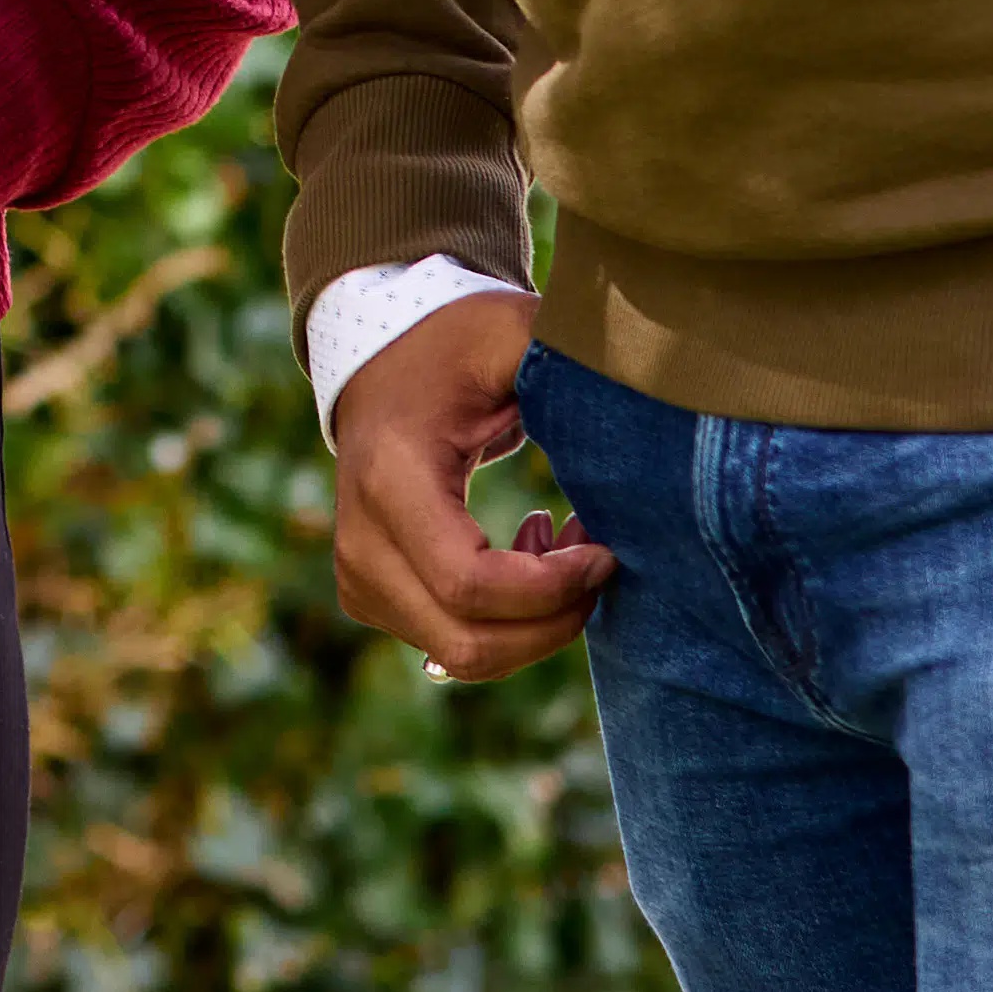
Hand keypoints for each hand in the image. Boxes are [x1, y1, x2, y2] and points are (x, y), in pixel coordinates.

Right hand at [324, 287, 612, 681]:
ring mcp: (358, 579)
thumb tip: (634, 388)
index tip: (604, 553)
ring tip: (563, 548)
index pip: (469, 585)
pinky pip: (452, 647)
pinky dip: (509, 625)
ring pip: (463, 657)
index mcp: (389, 481)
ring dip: (534, 625)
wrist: (379, 366)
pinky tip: (528, 558)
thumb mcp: (508, 334)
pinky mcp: (369, 598)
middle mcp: (361, 544)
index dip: (551, 590)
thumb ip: (563, 357)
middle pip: (469, 643)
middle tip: (596, 560)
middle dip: (554, 622)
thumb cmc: (453, 348)